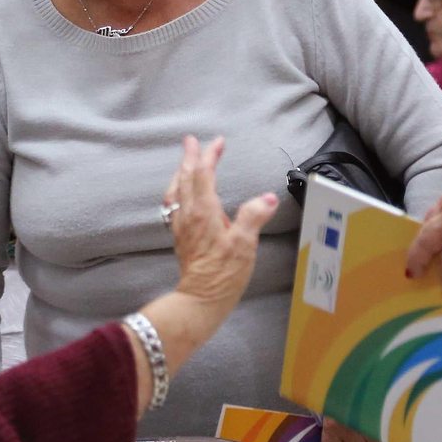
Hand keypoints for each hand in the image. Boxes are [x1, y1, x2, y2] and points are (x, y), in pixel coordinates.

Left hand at [166, 136, 277, 325]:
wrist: (200, 300)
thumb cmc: (223, 274)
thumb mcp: (245, 244)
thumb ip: (254, 216)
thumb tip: (268, 198)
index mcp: (203, 211)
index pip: (203, 174)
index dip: (209, 155)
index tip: (217, 142)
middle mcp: (188, 215)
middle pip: (185, 178)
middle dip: (189, 157)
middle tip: (192, 141)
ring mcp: (182, 226)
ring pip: (176, 190)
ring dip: (180, 173)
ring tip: (184, 163)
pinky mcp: (181, 237)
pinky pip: (173, 205)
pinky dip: (177, 190)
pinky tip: (181, 195)